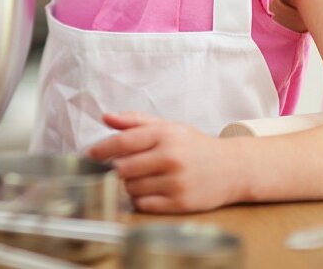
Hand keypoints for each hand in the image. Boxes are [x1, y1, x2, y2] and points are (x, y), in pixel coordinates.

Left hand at [87, 112, 245, 212]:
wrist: (233, 168)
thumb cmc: (195, 146)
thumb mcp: (168, 126)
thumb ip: (135, 121)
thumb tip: (106, 117)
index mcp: (165, 135)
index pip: (122, 142)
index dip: (101, 149)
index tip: (90, 155)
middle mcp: (170, 157)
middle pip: (123, 168)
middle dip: (115, 170)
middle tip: (117, 169)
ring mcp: (176, 182)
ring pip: (132, 188)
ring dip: (128, 185)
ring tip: (140, 179)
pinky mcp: (181, 203)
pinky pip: (144, 205)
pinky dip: (140, 200)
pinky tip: (149, 192)